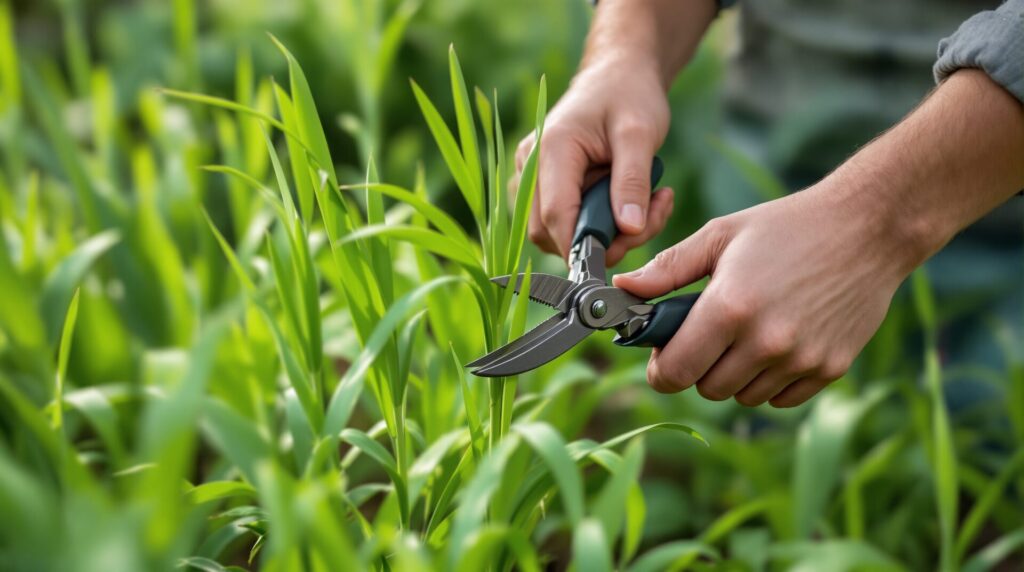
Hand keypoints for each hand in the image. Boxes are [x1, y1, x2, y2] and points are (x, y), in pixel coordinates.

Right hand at [514, 55, 673, 264]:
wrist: (617, 75)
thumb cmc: (629, 95)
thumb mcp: (640, 133)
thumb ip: (633, 180)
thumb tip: (629, 229)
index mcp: (551, 148)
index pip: (555, 215)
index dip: (584, 245)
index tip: (625, 248)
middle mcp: (530, 165)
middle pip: (549, 231)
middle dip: (600, 241)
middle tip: (646, 220)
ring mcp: (532, 177)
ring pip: (556, 233)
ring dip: (603, 235)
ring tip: (645, 206)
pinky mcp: (544, 186)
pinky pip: (563, 222)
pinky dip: (598, 225)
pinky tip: (628, 204)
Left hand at [613, 184, 917, 406]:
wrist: (869, 227)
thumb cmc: (787, 226)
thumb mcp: (720, 235)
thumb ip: (668, 268)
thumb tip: (623, 289)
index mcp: (730, 308)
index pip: (675, 372)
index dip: (661, 369)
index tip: (663, 356)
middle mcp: (766, 342)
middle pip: (707, 388)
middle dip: (698, 367)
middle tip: (707, 336)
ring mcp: (801, 359)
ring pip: (743, 397)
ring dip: (735, 375)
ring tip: (745, 334)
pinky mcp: (831, 369)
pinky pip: (781, 398)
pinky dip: (771, 381)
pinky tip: (777, 343)